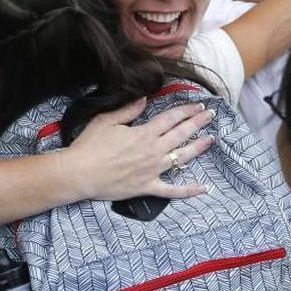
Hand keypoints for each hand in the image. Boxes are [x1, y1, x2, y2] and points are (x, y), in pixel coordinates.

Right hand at [60, 98, 215, 200]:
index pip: (171, 118)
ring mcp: (153, 170)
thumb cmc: (89, 146)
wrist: (79, 174)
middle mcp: (153, 151)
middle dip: (198, 122)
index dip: (187, 110)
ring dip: (198, 147)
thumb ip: (128, 110)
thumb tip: (144, 99)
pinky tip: (204, 188)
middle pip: (182, 134)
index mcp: (144, 133)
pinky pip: (173, 190)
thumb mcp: (106, 120)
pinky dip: (189, 190)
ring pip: (182, 157)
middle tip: (210, 115)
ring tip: (211, 139)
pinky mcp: (148, 187)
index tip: (198, 105)